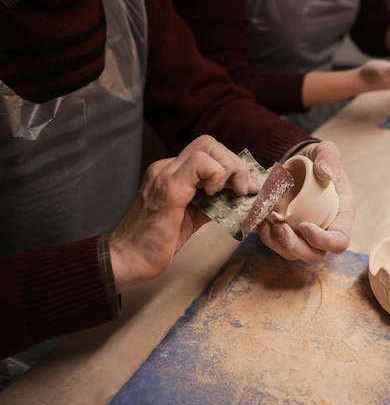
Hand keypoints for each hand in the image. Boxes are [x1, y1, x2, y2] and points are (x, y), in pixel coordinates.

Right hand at [110, 135, 258, 290]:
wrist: (128, 260)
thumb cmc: (156, 243)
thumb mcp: (192, 218)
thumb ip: (212, 204)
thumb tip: (238, 198)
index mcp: (172, 173)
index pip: (208, 152)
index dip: (232, 166)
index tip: (246, 188)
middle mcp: (166, 167)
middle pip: (210, 144)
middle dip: (235, 164)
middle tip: (244, 190)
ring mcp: (165, 174)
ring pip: (207, 147)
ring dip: (230, 169)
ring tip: (232, 193)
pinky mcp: (168, 188)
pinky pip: (200, 164)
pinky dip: (217, 176)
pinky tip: (215, 195)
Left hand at [256, 141, 354, 263]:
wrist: (300, 161)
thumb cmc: (317, 158)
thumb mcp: (326, 150)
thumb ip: (329, 156)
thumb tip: (324, 172)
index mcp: (341, 215)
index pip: (339, 240)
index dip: (323, 240)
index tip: (305, 226)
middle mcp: (325, 229)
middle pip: (315, 255)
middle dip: (296, 247)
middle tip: (280, 228)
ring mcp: (305, 234)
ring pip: (293, 253)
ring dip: (277, 244)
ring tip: (266, 224)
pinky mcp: (289, 232)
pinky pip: (277, 244)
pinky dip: (266, 236)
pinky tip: (259, 221)